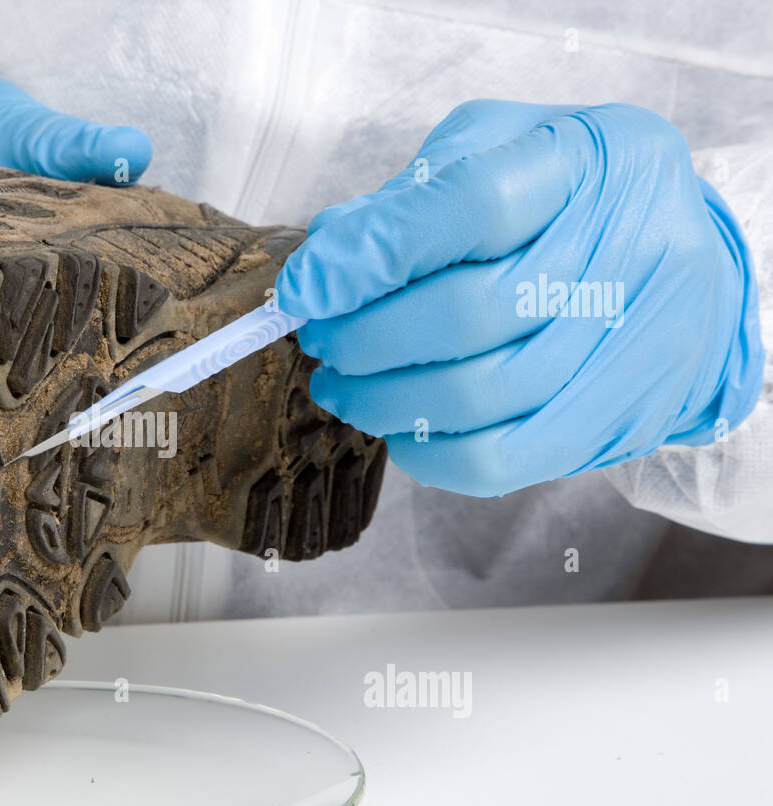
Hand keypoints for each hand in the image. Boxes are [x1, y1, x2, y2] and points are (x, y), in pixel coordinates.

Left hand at [276, 100, 762, 496]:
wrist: (694, 269)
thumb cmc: (574, 200)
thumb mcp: (499, 150)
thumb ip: (414, 193)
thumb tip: (329, 255)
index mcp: (592, 159)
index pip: (473, 203)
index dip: (373, 253)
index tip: (306, 288)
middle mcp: (628, 249)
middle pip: (468, 313)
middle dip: (365, 336)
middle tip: (321, 340)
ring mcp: (632, 342)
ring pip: (478, 396)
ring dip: (382, 400)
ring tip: (343, 386)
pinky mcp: (615, 419)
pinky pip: (501, 460)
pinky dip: (428, 452)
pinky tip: (397, 428)